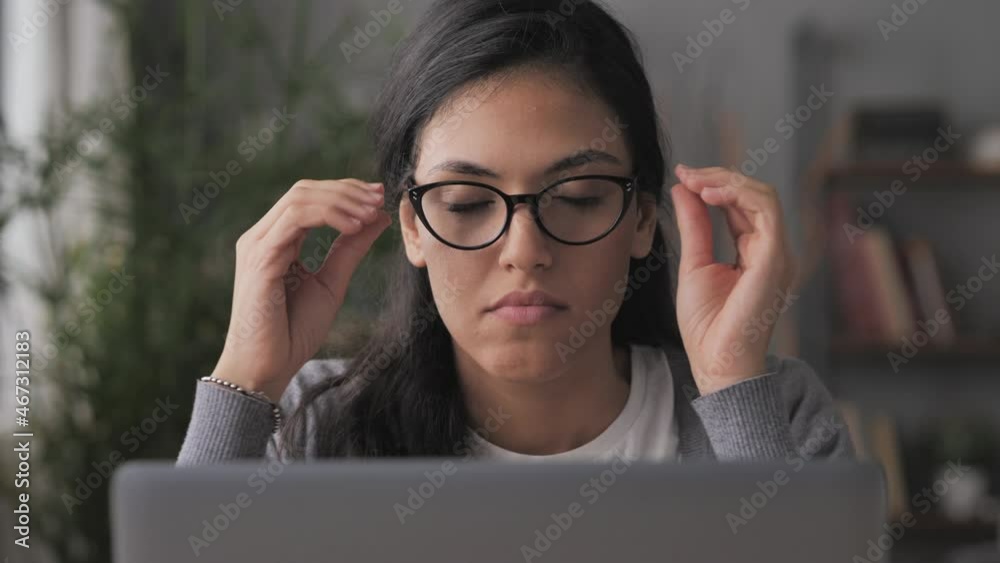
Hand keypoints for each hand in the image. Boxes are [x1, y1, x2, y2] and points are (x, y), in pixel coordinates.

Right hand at [211, 179, 391, 401]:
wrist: (266, 369)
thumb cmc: (292, 332)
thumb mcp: (332, 282)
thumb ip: (351, 248)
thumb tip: (379, 217)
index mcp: (276, 241)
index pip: (308, 197)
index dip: (345, 190)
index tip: (379, 196)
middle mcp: (262, 237)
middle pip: (303, 190)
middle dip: (346, 189)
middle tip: (379, 197)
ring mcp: (257, 246)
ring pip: (299, 199)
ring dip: (341, 200)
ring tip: (371, 212)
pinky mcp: (260, 259)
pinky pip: (294, 220)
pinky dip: (328, 217)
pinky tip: (354, 227)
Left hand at [669, 165, 795, 394]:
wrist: (716, 363)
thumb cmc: (707, 325)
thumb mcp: (694, 263)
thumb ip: (695, 225)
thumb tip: (685, 189)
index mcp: (755, 252)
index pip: (742, 205)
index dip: (714, 184)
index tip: (684, 175)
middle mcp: (772, 250)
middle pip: (754, 195)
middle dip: (719, 177)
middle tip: (688, 173)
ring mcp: (777, 254)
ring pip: (763, 196)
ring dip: (727, 181)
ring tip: (696, 180)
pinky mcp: (775, 260)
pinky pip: (766, 212)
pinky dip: (739, 195)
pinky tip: (710, 194)